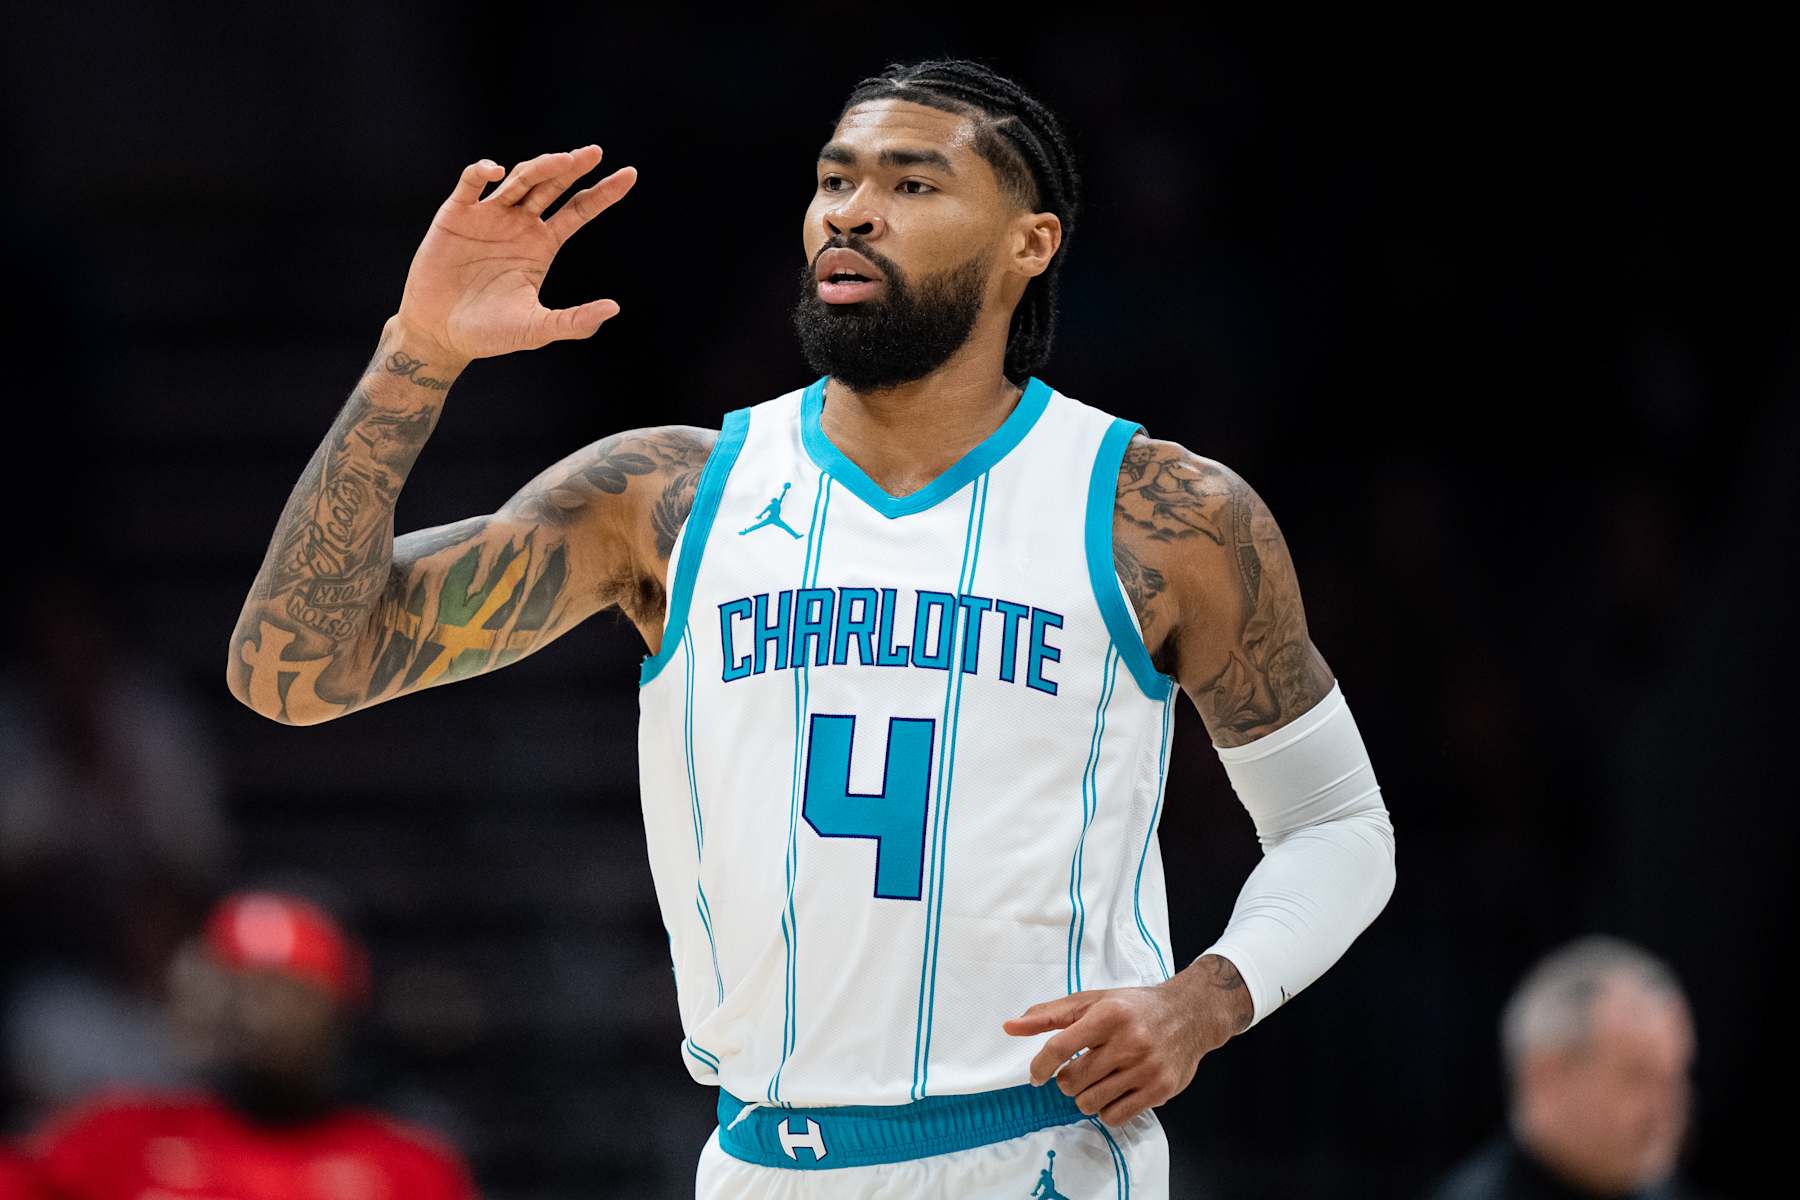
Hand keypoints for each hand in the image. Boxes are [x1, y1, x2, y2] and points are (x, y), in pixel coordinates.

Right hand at [395, 145, 637, 363]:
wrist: (440, 334)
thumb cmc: (489, 333)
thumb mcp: (537, 329)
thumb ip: (575, 322)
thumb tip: (614, 309)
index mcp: (542, 244)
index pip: (579, 211)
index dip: (604, 193)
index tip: (630, 174)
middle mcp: (519, 223)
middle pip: (552, 186)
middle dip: (573, 167)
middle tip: (594, 153)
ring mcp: (489, 215)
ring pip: (519, 179)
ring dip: (540, 167)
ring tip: (562, 160)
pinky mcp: (456, 214)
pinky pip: (470, 184)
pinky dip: (481, 172)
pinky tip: (496, 170)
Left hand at [1002, 955, 1252, 1125]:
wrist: (1190, 1014)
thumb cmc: (1133, 1007)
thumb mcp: (1092, 1001)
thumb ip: (1049, 1015)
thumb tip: (1010, 1027)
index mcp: (1108, 1014)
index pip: (1060, 1048)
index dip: (1040, 1067)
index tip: (1037, 1075)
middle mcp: (1129, 1041)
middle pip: (1072, 1081)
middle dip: (1066, 1081)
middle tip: (1078, 1071)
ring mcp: (1147, 1067)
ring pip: (1090, 1102)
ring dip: (1085, 1097)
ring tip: (1096, 1081)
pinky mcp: (1160, 1089)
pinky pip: (1114, 1116)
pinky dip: (1105, 1109)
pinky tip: (1113, 1092)